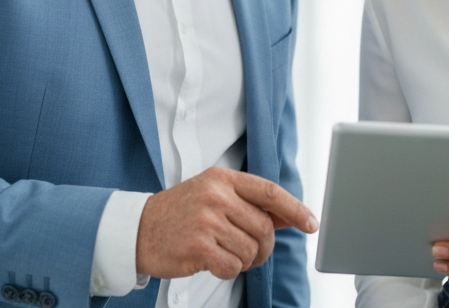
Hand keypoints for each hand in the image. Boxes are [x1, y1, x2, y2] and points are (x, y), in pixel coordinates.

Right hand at [136, 167, 318, 280]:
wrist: (137, 230)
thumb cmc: (180, 213)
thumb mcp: (214, 196)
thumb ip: (251, 204)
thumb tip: (292, 216)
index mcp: (223, 178)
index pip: (270, 192)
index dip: (295, 209)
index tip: (311, 224)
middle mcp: (216, 196)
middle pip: (264, 228)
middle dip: (264, 247)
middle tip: (252, 252)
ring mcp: (206, 221)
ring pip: (251, 250)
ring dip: (244, 260)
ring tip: (225, 254)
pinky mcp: (198, 247)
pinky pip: (233, 267)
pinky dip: (228, 270)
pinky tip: (213, 262)